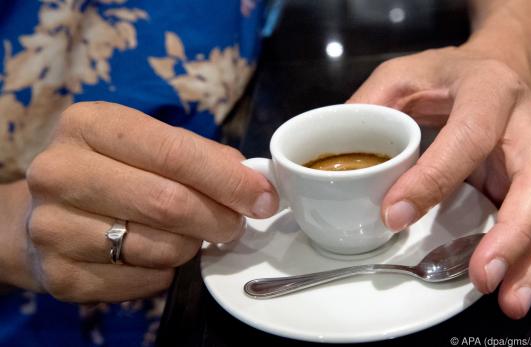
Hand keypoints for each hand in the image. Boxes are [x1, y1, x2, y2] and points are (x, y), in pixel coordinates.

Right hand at [24, 101, 277, 301]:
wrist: (45, 212)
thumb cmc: (111, 170)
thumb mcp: (146, 144)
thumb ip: (200, 157)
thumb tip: (254, 183)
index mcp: (88, 125)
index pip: (175, 153)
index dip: (229, 180)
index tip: (264, 198)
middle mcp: (60, 172)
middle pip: (168, 203)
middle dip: (219, 218)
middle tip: (235, 224)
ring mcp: (52, 227)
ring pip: (160, 248)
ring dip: (192, 247)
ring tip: (188, 236)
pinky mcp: (59, 276)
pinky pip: (143, 282)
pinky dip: (165, 273)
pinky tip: (155, 255)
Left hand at [348, 46, 530, 318]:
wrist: (497, 71)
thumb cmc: (446, 76)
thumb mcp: (402, 75)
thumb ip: (370, 106)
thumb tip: (342, 163)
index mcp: (489, 92)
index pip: (468, 136)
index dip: (434, 178)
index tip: (394, 215)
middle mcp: (527, 127)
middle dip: (512, 233)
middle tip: (481, 277)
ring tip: (508, 301)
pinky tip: (512, 290)